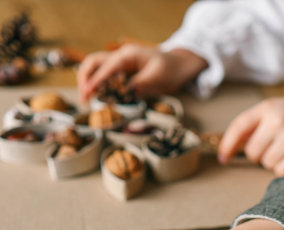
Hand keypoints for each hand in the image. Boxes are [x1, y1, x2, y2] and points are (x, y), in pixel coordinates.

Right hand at [77, 43, 206, 101]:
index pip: (107, 67)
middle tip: (83, 98)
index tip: (87, 93)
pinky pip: (105, 77)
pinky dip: (98, 86)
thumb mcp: (157, 77)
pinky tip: (98, 98)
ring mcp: (120, 64)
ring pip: (96, 68)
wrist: (179, 66)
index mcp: (128, 55)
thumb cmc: (171, 70)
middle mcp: (121, 57)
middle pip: (93, 62)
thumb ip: (139, 84)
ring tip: (87, 100)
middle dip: (85, 78)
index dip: (96, 80)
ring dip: (88, 82)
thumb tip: (124, 93)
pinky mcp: (123, 73)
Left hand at [218, 92, 283, 175]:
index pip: (239, 127)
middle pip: (253, 152)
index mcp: (271, 106)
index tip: (223, 159)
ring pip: (267, 164)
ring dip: (277, 161)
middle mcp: (279, 121)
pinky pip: (281, 173)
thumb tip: (229, 150)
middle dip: (262, 153)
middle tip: (282, 144)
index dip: (228, 145)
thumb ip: (258, 124)